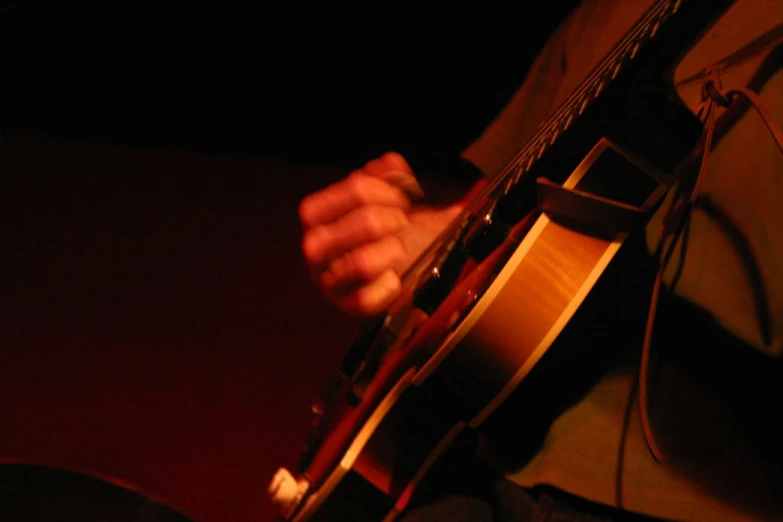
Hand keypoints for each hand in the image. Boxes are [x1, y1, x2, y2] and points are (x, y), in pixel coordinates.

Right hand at [299, 152, 465, 316]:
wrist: (391, 265)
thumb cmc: (381, 228)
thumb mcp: (384, 196)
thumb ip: (388, 175)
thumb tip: (390, 164)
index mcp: (315, 213)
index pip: (357, 189)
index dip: (389, 190)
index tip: (403, 197)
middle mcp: (314, 246)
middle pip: (366, 221)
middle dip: (394, 219)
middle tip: (402, 222)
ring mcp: (328, 278)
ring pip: (364, 262)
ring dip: (392, 251)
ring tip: (398, 247)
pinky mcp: (346, 305)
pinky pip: (367, 298)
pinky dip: (388, 287)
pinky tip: (394, 277)